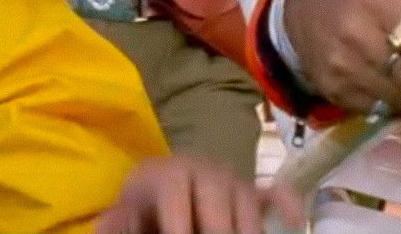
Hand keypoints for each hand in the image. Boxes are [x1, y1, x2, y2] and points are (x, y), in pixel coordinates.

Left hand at [94, 155, 306, 233]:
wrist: (172, 179)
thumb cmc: (147, 204)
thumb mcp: (127, 212)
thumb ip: (117, 223)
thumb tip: (105, 226)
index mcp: (170, 174)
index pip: (176, 194)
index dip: (178, 224)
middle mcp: (207, 172)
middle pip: (219, 204)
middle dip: (219, 232)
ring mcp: (235, 182)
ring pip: (248, 209)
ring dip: (248, 230)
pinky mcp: (256, 194)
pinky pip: (279, 195)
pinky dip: (288, 207)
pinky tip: (295, 224)